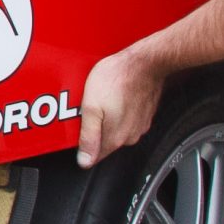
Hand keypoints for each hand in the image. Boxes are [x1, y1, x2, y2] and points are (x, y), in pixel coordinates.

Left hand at [78, 45, 166, 169]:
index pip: (94, 157)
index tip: (78, 129)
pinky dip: (120, 112)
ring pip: (116, 130)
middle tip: (88, 110)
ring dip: (107, 120)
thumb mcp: (91, 106)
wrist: (144, 63)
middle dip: (94, 130)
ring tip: (102, 101)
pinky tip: (115, 97)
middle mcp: (129, 136)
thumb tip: (85, 161)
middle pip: (104, 143)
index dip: (82, 146)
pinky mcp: (144, 115)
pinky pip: (127, 120)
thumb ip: (87, 136)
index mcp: (114, 138)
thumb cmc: (117, 79)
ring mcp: (139, 126)